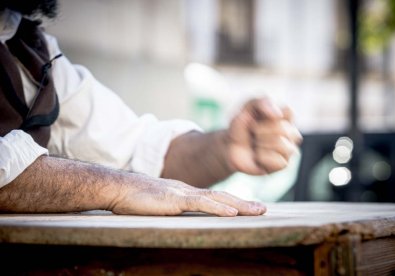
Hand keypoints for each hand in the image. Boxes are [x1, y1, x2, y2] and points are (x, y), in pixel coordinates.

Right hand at [110, 174, 266, 215]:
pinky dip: (217, 208)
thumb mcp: (158, 204)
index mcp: (185, 193)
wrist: (118, 187)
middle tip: (263, 209)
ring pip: (216, 198)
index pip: (214, 197)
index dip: (233, 202)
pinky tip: (231, 213)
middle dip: (243, 203)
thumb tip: (182, 219)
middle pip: (221, 196)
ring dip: (239, 205)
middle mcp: (188, 191)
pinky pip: (200, 203)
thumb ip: (172, 209)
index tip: (248, 208)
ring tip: (258, 210)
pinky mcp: (174, 199)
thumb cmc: (134, 198)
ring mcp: (182, 194)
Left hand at [225, 98, 301, 174]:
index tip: (258, 117)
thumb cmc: (241, 127)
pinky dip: (262, 157)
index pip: (288, 111)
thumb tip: (277, 115)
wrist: (229, 147)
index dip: (270, 114)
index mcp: (284, 117)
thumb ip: (261, 102)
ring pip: (281, 144)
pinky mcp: (283, 164)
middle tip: (253, 132)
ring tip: (255, 144)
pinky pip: (278, 161)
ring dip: (261, 143)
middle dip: (261, 130)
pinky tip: (258, 156)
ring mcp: (288, 149)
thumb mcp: (246, 108)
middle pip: (283, 128)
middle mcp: (290, 133)